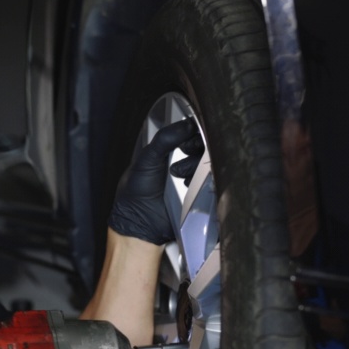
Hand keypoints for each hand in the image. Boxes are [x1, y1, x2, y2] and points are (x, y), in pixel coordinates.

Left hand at [107, 118, 204, 245]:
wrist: (140, 224)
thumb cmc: (137, 192)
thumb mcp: (146, 160)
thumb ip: (164, 140)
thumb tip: (186, 124)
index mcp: (169, 152)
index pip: (189, 134)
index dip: (193, 131)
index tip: (191, 132)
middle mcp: (183, 163)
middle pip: (203, 147)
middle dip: (197, 145)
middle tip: (187, 149)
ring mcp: (192, 179)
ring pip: (208, 163)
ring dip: (196, 164)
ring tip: (178, 172)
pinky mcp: (200, 194)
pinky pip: (211, 182)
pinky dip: (202, 180)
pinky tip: (187, 184)